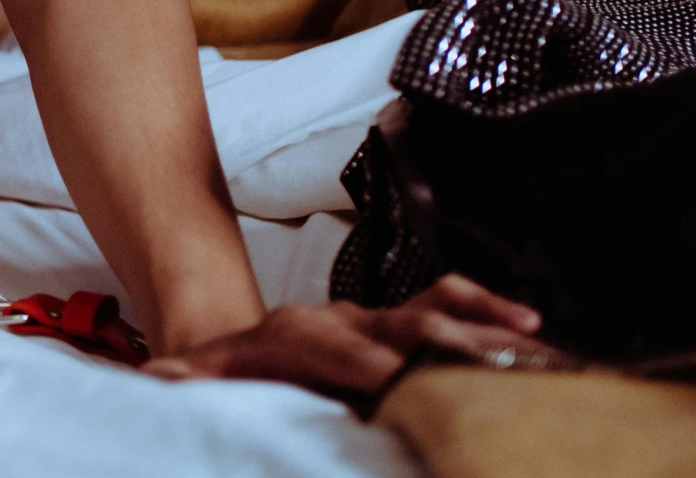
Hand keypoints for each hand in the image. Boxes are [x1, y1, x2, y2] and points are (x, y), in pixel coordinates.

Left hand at [143, 275, 547, 400]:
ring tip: (540, 348)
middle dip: (453, 348)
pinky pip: (454, 308)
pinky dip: (495, 317)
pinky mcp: (406, 323)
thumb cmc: (233, 370)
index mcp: (302, 338)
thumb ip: (187, 380)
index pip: (347, 354)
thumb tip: (155, 381)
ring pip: (441, 312)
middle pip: (407, 329)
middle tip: (500, 368)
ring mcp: (381, 319)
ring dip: (488, 330)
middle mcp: (349, 320)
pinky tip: (539, 336)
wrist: (247, 339)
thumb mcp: (200, 374)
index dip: (378, 370)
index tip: (408, 387)